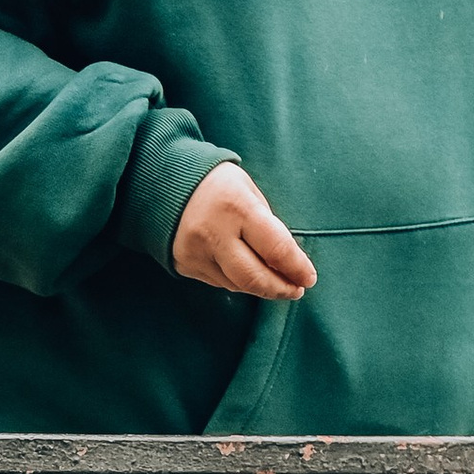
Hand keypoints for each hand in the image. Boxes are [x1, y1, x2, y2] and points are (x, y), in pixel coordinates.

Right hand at [171, 163, 315, 299]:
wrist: (164, 182)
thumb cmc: (218, 184)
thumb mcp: (249, 191)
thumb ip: (268, 225)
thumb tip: (287, 262)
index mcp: (237, 207)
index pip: (276, 249)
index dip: (297, 268)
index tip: (308, 278)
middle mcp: (214, 233)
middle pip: (254, 277)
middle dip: (281, 289)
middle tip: (296, 290)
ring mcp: (196, 252)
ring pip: (237, 284)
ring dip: (261, 288)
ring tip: (276, 284)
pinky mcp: (184, 264)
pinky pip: (219, 282)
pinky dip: (238, 282)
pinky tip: (248, 274)